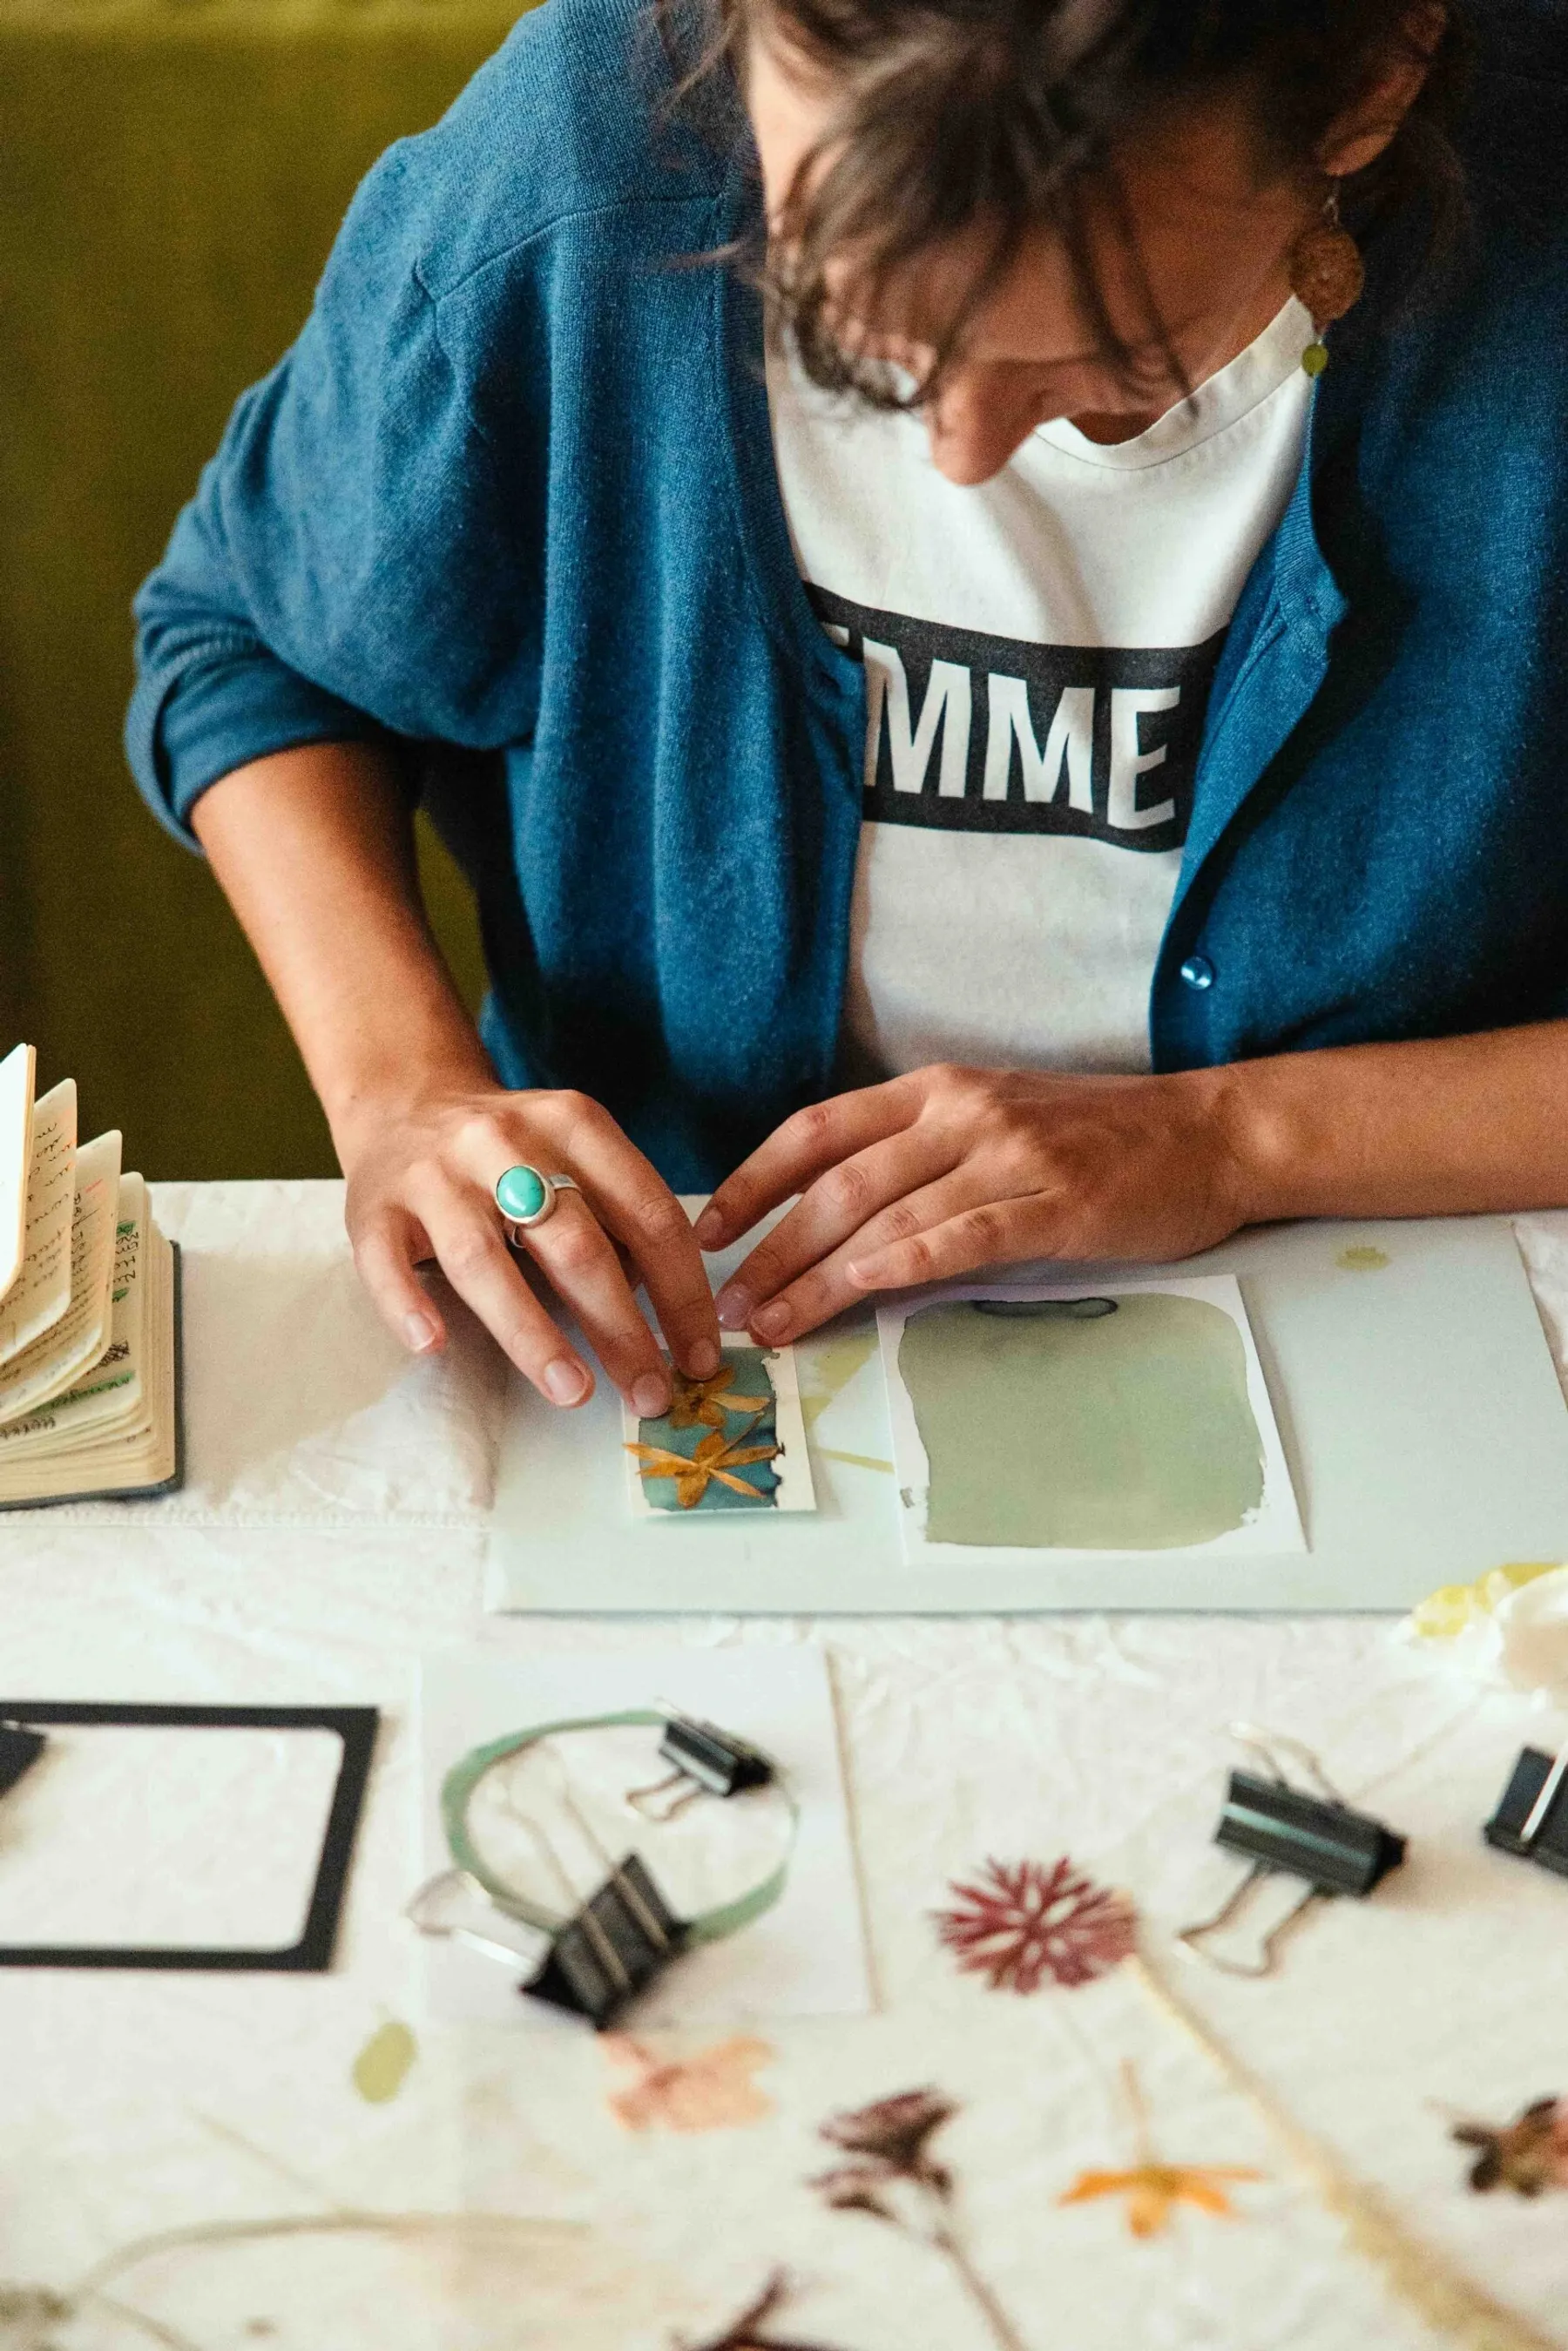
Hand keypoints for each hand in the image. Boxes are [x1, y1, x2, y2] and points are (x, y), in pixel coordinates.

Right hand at [335, 1081, 720, 1411]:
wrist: (404, 1097)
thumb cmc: (510, 1150)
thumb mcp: (575, 1152)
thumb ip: (620, 1214)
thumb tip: (668, 1310)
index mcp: (572, 1124)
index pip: (647, 1212)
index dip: (682, 1290)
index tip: (700, 1355)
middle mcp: (503, 1142)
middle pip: (574, 1243)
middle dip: (622, 1327)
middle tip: (652, 1394)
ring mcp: (433, 1175)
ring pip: (484, 1258)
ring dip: (532, 1332)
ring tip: (573, 1392)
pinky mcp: (372, 1207)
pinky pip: (386, 1261)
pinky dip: (408, 1304)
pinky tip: (433, 1344)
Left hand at [694, 1062, 1247, 1341]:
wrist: (1208, 1134)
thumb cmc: (1097, 1137)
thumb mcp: (992, 1118)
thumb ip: (917, 1154)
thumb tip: (830, 1217)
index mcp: (934, 1088)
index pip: (817, 1131)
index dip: (754, 1183)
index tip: (709, 1234)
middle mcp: (961, 1112)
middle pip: (838, 1186)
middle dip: (771, 1252)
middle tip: (728, 1309)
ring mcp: (1009, 1155)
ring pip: (887, 1219)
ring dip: (818, 1278)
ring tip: (774, 1326)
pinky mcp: (1054, 1204)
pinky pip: (961, 1236)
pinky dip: (903, 1267)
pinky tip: (860, 1295)